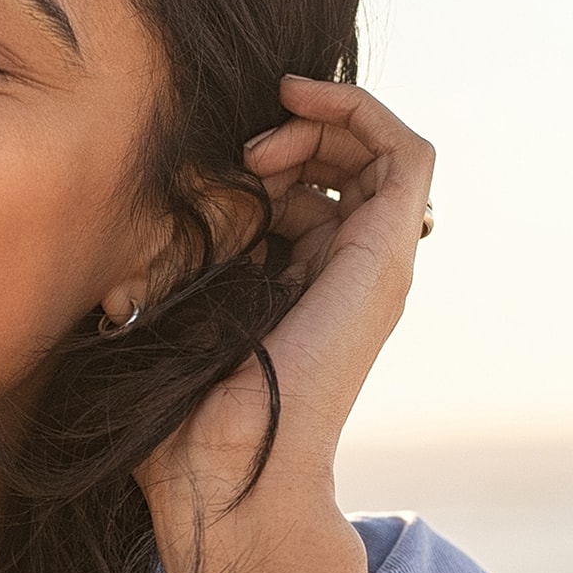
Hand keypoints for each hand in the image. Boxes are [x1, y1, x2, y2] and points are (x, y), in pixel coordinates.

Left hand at [134, 76, 432, 572]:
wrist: (223, 469)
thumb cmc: (181, 408)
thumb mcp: (169, 299)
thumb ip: (178, 249)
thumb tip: (163, 196)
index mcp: (302, 281)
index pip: (309, 187)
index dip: (267, 153)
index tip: (216, 163)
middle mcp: (348, 269)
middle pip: (348, 162)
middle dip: (297, 131)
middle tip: (244, 151)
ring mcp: (374, 262)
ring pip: (381, 151)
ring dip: (324, 120)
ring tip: (264, 143)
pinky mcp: (386, 256)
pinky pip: (409, 155)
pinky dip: (362, 110)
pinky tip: (302, 103)